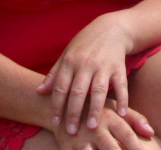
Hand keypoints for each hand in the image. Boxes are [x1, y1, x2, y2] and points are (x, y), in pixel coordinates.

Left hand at [37, 14, 137, 135]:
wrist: (111, 28)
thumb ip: (54, 74)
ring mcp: (103, 66)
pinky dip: (122, 99)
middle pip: (78, 92)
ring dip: (96, 109)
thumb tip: (38, 92)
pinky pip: (121, 85)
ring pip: (99, 90)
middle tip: (71, 131)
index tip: (55, 122)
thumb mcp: (66, 54)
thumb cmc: (85, 44)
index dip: (57, 106)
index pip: (61, 87)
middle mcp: (86, 64)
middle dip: (74, 113)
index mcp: (70, 62)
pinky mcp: (119, 67)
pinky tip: (120, 113)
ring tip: (93, 127)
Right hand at [50, 106, 153, 149]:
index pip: (127, 135)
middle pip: (113, 149)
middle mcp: (96, 128)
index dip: (137, 148)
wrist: (60, 106)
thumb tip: (151, 132)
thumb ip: (134, 119)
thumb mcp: (113, 108)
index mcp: (109, 118)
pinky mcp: (69, 148)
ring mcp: (81, 139)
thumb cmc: (94, 108)